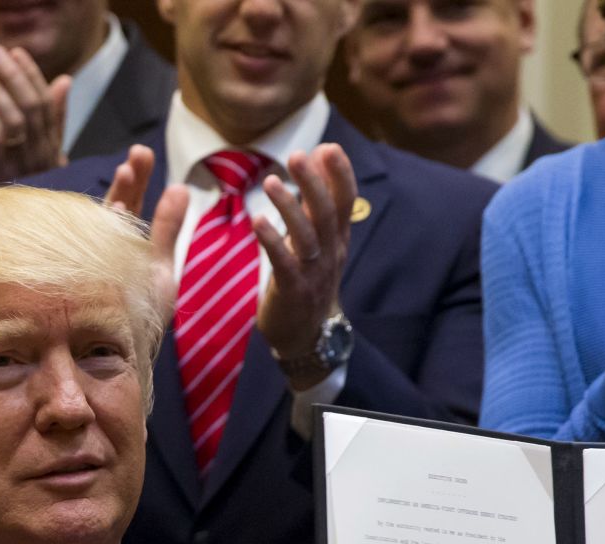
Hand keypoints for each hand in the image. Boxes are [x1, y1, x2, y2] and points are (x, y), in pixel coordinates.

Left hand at [0, 45, 69, 192]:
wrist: (13, 236)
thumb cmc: (24, 187)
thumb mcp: (42, 153)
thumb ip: (53, 117)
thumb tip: (64, 79)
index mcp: (52, 147)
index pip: (46, 103)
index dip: (32, 75)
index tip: (17, 52)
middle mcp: (41, 155)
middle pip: (31, 107)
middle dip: (14, 75)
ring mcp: (22, 167)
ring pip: (14, 120)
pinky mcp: (0, 176)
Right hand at [100, 145, 188, 326]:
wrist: (123, 353)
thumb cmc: (142, 313)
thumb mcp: (161, 267)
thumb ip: (168, 228)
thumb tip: (180, 187)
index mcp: (124, 242)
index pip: (129, 202)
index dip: (135, 178)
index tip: (141, 154)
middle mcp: (106, 247)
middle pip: (116, 204)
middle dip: (128, 179)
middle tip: (139, 153)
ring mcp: (94, 261)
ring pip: (105, 222)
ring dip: (120, 196)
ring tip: (129, 171)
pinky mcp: (88, 278)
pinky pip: (97, 247)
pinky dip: (108, 228)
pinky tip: (121, 208)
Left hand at [255, 144, 357, 389]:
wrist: (306, 336)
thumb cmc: (307, 281)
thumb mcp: (319, 242)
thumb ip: (317, 204)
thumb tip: (318, 158)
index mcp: (338, 239)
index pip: (346, 201)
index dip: (340, 174)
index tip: (328, 147)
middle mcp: (331, 253)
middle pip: (327, 213)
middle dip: (313, 183)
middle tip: (298, 154)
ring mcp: (314, 273)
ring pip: (307, 235)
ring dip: (290, 206)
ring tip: (272, 181)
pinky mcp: (294, 291)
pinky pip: (284, 263)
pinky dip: (272, 241)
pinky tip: (258, 221)